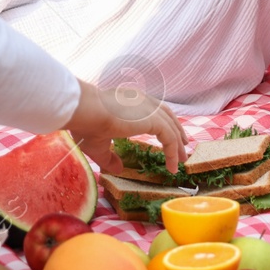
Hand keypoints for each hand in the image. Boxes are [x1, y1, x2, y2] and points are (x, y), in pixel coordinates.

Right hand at [65, 79, 185, 174]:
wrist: (86, 112)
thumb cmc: (87, 124)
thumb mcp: (99, 145)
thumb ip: (110, 157)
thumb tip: (119, 168)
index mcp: (130, 100)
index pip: (152, 110)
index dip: (162, 123)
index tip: (167, 136)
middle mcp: (142, 100)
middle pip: (167, 115)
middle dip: (176, 131)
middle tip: (183, 146)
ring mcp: (149, 108)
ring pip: (171, 127)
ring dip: (178, 144)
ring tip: (183, 159)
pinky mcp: (153, 119)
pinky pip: (170, 138)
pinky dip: (174, 152)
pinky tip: (173, 166)